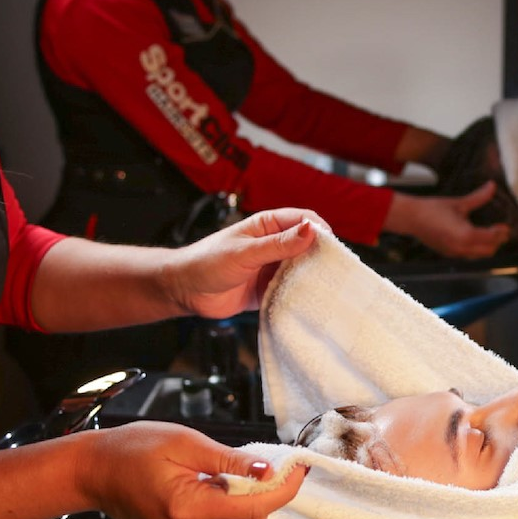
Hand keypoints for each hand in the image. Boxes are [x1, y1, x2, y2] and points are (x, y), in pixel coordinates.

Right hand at [74, 421, 307, 518]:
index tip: (300, 471)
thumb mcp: (185, 443)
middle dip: (271, 497)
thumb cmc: (131, 449)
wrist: (91, 471)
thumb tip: (268, 469)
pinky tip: (227, 486)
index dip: (283, 490)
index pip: (253, 507)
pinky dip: (233, 512)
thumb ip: (229, 460)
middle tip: (279, 467)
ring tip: (249, 474)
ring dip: (252, 506)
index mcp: (188, 508)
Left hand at [162, 208, 318, 318]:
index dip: (320, 230)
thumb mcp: (245, 252)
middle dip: (321, 255)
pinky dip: (300, 293)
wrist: (185, 291)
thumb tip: (310, 230)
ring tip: (323, 286)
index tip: (331, 246)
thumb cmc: (207, 262)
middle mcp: (273, 244)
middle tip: (332, 269)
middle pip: (308, 245)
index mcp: (267, 225)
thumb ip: (279, 244)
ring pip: (302, 268)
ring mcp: (272, 267)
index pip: (303, 219)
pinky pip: (292, 289)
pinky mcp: (269, 288)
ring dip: (311, 276)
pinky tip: (307, 299)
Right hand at [385, 183, 508, 258]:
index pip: (491, 238)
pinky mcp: (449, 254)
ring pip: (479, 255)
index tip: (506, 226)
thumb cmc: (433, 209)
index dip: (500, 233)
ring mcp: (454, 253)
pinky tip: (476, 238)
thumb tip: (492, 186)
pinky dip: (476, 249)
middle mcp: (461, 248)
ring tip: (490, 235)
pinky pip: (468, 255)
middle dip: (497, 242)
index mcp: (465, 235)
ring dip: (487, 247)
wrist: (411, 218)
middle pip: (488, 251)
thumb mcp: (458, 203)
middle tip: (502, 231)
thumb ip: (478, 197)